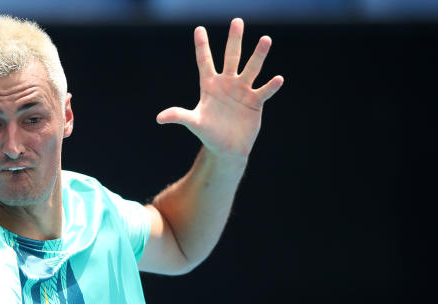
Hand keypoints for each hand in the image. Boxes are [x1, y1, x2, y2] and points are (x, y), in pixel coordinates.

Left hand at [156, 18, 283, 158]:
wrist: (227, 148)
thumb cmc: (209, 133)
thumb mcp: (194, 123)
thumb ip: (179, 116)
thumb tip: (159, 118)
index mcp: (210, 85)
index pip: (204, 61)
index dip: (202, 46)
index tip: (199, 29)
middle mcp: (227, 83)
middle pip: (231, 57)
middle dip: (234, 40)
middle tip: (237, 21)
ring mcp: (243, 90)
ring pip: (251, 69)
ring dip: (258, 55)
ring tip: (265, 39)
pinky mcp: (255, 101)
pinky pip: (264, 91)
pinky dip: (271, 86)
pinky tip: (278, 79)